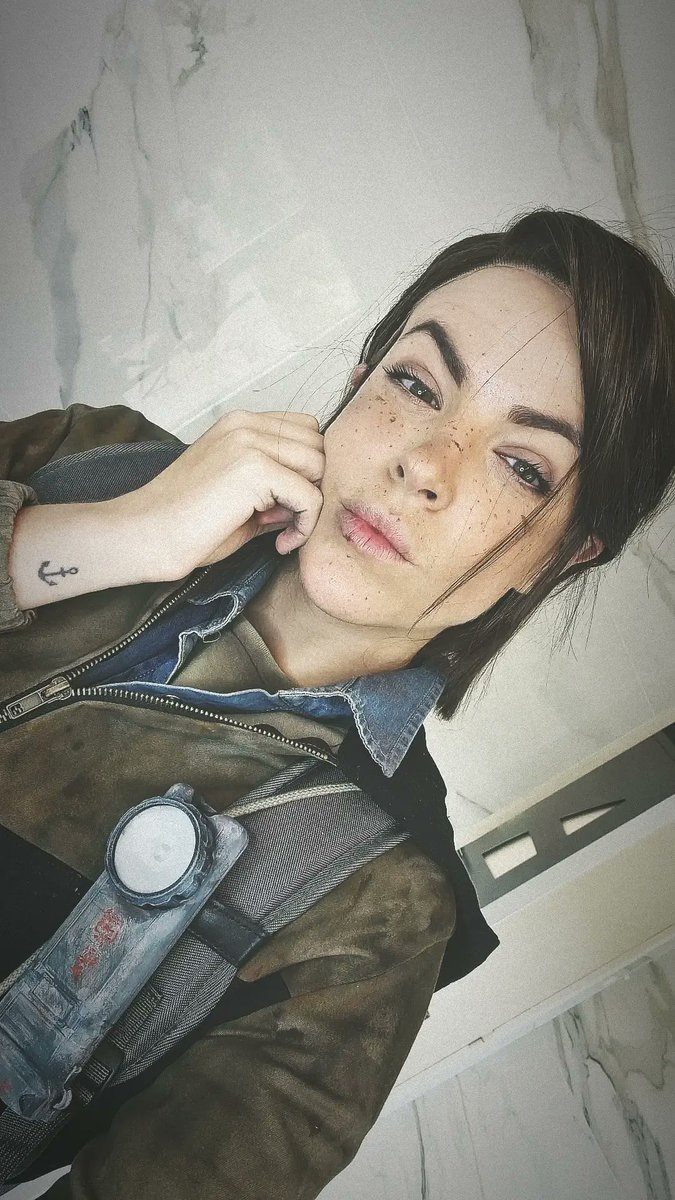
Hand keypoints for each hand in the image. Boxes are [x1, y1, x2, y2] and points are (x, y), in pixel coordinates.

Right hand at [127, 409, 325, 578]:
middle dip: (312, 485)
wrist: (146, 534)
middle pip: (318, 446)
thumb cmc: (185, 522)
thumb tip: (309, 499)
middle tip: (286, 520)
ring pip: (319, 468)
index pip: (305, 430)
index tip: (285, 504)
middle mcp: (245, 424)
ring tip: (283, 530)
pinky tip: (280, 543)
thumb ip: (275, 489)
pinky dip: (305, 525)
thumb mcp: (239, 495)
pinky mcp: (254, 470)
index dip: (305, 469)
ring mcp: (249, 443)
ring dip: (310, 505)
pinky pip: (310, 496)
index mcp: (239, 423)